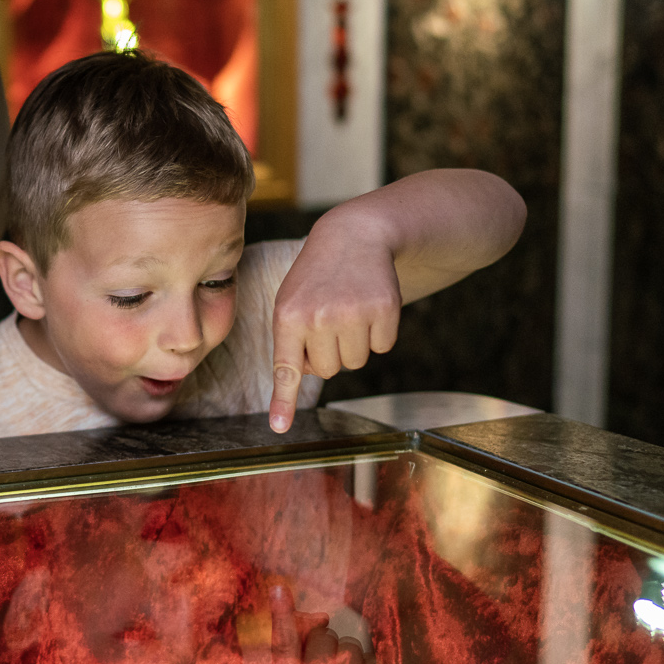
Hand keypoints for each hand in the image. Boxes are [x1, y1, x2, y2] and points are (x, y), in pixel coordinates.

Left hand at [268, 209, 402, 431]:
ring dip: (354, 344)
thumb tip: (298, 382)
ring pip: (355, 363)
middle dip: (329, 353)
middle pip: (325, 371)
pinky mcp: (384, 310)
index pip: (285, 367)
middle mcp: (318, 316)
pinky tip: (369, 306)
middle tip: (329, 319)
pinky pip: (382, 348)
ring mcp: (353, 313)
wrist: (354, 236)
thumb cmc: (316, 278)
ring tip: (347, 310)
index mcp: (287, 315)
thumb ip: (290, 342)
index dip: (283, 401)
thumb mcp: (290, 301)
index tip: (279, 427)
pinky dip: (379, 333)